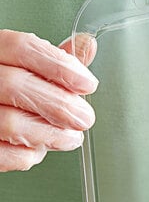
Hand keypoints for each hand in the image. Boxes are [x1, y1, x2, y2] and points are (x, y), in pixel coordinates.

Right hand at [0, 30, 97, 171]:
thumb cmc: (4, 90)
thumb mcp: (23, 66)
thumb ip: (52, 60)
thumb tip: (86, 46)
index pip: (21, 48)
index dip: (59, 66)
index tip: (87, 83)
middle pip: (16, 85)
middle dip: (60, 105)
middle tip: (84, 118)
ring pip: (9, 122)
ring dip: (51, 134)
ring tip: (71, 138)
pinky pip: (3, 154)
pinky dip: (28, 155)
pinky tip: (39, 149)